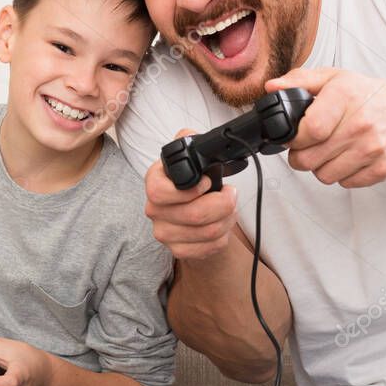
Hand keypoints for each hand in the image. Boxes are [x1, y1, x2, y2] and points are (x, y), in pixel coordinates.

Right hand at [144, 128, 239, 259]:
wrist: (196, 215)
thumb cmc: (195, 185)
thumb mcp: (191, 158)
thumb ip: (188, 141)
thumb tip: (188, 134)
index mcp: (154, 183)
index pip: (158, 192)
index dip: (189, 190)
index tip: (208, 183)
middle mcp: (154, 209)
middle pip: (193, 215)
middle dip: (223, 204)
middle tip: (231, 195)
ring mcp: (164, 232)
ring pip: (206, 232)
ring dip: (227, 219)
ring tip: (229, 209)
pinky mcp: (177, 251)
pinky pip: (209, 247)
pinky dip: (224, 236)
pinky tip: (223, 225)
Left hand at [266, 67, 385, 187]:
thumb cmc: (369, 96)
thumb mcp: (335, 78)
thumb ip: (300, 81)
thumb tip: (271, 88)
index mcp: (345, 97)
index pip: (308, 131)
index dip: (293, 138)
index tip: (295, 136)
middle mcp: (361, 124)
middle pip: (309, 160)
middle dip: (301, 156)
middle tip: (308, 146)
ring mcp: (373, 148)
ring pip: (324, 176)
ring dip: (320, 167)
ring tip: (329, 150)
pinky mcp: (383, 168)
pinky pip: (346, 183)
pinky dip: (342, 174)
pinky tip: (348, 157)